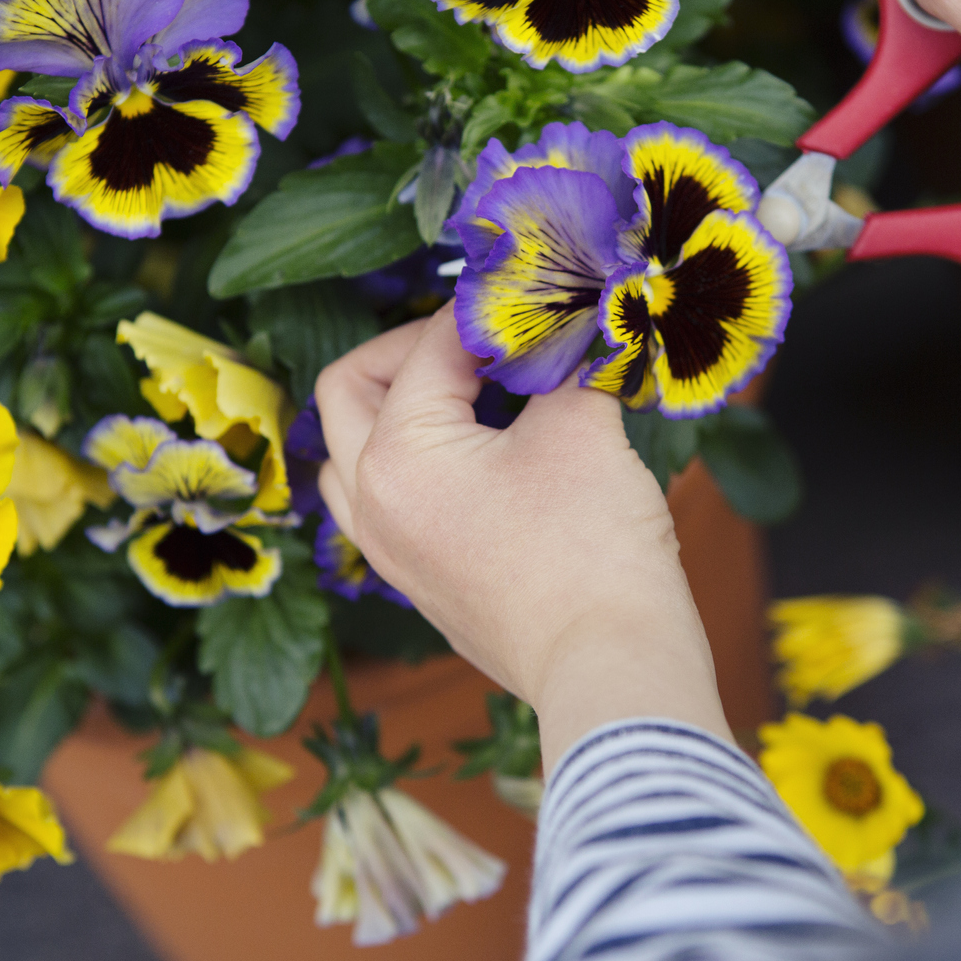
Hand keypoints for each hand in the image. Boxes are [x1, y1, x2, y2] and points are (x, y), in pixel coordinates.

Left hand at [314, 309, 727, 770]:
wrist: (610, 664)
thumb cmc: (593, 548)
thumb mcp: (582, 428)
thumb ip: (564, 360)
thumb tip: (567, 320)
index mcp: (396, 454)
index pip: (429, 346)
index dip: (486, 310)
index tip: (530, 296)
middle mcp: (371, 502)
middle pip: (350, 390)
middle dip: (410, 350)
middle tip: (478, 340)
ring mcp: (389, 550)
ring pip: (353, 455)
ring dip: (396, 411)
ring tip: (468, 396)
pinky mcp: (419, 583)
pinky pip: (385, 503)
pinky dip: (415, 464)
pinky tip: (482, 458)